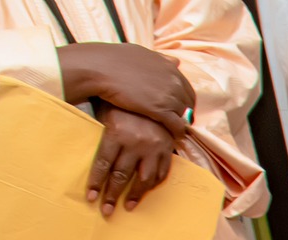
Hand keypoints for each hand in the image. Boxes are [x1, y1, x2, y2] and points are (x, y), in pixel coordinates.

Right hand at [57, 42, 192, 133]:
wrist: (99, 68)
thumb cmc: (114, 59)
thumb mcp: (141, 53)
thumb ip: (161, 59)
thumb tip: (177, 62)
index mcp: (170, 67)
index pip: (187, 88)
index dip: (183, 100)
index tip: (178, 107)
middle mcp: (174, 80)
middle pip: (188, 103)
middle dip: (184, 112)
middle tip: (177, 120)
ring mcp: (169, 96)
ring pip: (183, 115)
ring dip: (180, 123)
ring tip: (173, 130)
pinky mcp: (161, 110)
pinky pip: (177, 126)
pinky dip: (177, 133)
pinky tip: (173, 137)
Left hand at [88, 107, 174, 213]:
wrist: (155, 91)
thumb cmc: (123, 101)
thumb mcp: (107, 110)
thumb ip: (98, 129)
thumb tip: (79, 145)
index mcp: (118, 133)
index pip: (103, 164)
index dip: (96, 183)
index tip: (90, 198)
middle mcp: (137, 143)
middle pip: (121, 176)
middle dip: (112, 195)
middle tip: (106, 211)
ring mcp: (154, 148)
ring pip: (143, 179)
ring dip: (134, 196)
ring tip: (126, 207)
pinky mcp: (167, 150)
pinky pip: (161, 174)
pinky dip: (152, 185)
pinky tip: (145, 192)